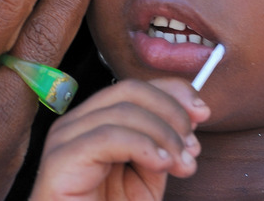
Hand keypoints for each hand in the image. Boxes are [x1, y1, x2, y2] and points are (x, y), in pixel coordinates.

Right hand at [29, 78, 210, 200]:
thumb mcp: (149, 176)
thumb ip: (164, 144)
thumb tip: (192, 114)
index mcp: (95, 122)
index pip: (134, 87)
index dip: (172, 91)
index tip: (202, 112)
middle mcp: (77, 124)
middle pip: (129, 90)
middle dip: (171, 111)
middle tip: (192, 145)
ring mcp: (65, 138)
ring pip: (122, 110)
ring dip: (163, 134)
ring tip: (181, 163)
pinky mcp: (61, 159)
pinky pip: (107, 137)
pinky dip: (142, 145)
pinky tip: (161, 163)